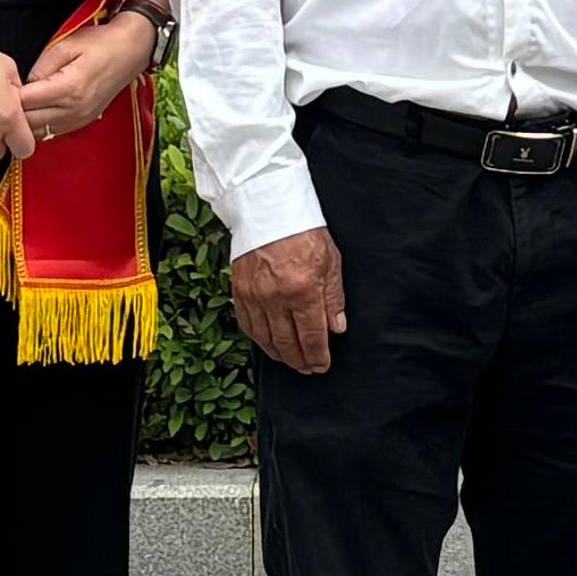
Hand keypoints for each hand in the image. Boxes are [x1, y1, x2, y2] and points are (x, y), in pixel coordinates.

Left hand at [13, 6, 155, 151]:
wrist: (131, 50)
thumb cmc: (100, 43)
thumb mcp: (64, 45)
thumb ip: (40, 67)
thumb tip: (23, 85)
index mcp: (68, 89)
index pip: (25, 102)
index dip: (8, 95)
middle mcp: (74, 110)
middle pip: (29, 122)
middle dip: (13, 112)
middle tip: (2, 97)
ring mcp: (80, 119)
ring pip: (39, 132)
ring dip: (25, 121)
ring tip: (17, 105)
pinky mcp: (83, 121)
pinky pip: (52, 132)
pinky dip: (40, 124)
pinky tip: (35, 110)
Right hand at [226, 226, 344, 375]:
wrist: (268, 207)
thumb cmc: (303, 230)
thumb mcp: (331, 261)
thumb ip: (334, 298)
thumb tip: (337, 328)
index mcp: (303, 291)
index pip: (312, 338)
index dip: (318, 357)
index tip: (322, 365)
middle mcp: (276, 298)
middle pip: (288, 344)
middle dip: (300, 361)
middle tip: (309, 368)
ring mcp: (254, 296)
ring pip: (266, 340)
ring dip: (280, 355)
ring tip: (291, 360)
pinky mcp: (239, 291)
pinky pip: (247, 325)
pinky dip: (259, 339)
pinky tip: (269, 343)